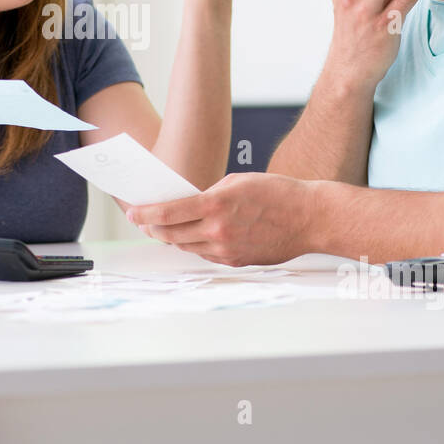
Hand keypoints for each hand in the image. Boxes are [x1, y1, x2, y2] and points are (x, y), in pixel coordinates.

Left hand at [124, 172, 318, 266]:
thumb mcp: (237, 182)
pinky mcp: (236, 261)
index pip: (168, 213)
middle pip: (171, 235)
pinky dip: (194, 245)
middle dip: (152, 228)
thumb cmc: (278, 193)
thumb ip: (209, 194)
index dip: (145, 214)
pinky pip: (206, 254)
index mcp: (216, 206)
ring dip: (170, 239)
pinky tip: (189, 237)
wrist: (311, 218)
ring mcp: (227, 250)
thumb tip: (188, 205)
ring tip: (161, 230)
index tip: (132, 213)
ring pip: (186, 247)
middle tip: (141, 222)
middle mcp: (218, 231)